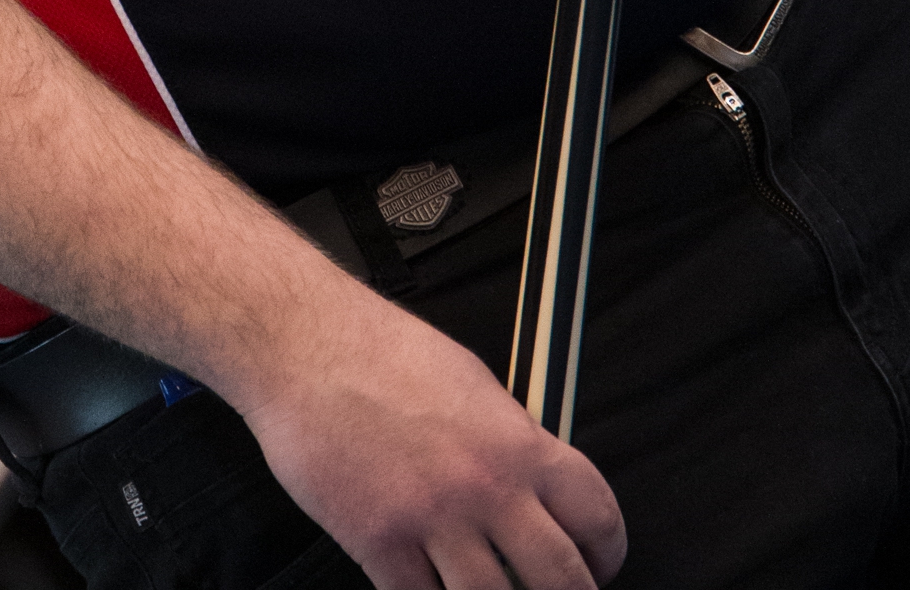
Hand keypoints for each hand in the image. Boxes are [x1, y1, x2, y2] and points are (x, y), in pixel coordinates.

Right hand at [237, 277, 625, 589]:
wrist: (303, 343)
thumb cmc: (378, 352)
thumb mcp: (471, 381)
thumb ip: (511, 439)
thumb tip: (537, 481)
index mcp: (516, 442)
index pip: (597, 516)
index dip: (606, 554)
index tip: (596, 566)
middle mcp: (484, 486)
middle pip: (561, 581)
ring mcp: (432, 520)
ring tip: (485, 587)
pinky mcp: (379, 544)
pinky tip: (429, 587)